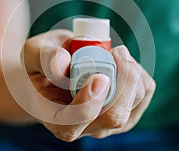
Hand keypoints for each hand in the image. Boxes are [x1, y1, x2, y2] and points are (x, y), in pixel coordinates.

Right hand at [24, 29, 155, 141]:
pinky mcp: (127, 110)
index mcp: (57, 119)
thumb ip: (44, 58)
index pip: (74, 123)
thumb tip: (63, 63)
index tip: (98, 75)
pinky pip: (144, 91)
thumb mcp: (33, 53)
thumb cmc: (43, 63)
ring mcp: (108, 122)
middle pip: (114, 116)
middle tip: (117, 51)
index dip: (89, 101)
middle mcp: (85, 127)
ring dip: (131, 72)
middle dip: (122, 80)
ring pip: (134, 102)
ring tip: (115, 53)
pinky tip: (123, 62)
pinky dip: (139, 72)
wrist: (57, 69)